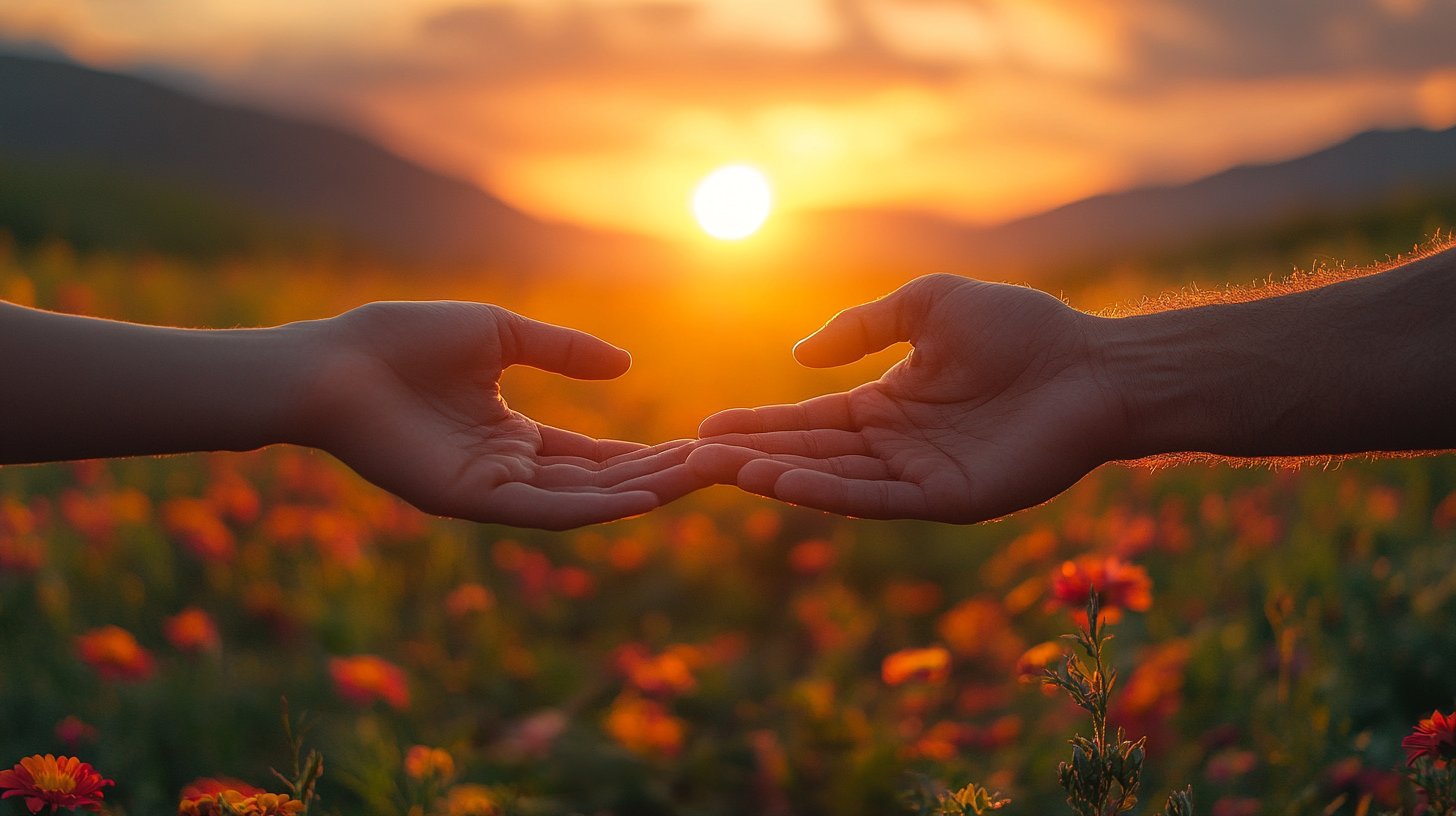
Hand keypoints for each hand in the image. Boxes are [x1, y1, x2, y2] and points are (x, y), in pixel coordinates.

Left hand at [295, 301, 701, 528]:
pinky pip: (546, 511)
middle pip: (598, 482)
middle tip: (720, 466)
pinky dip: (598, 508)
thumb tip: (627, 367)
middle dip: (658, 475)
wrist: (335, 362)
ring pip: (582, 500)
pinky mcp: (471, 500)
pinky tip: (645, 496)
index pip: (591, 454)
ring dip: (643, 491)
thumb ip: (563, 351)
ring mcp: (490, 490)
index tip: (697, 445)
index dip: (643, 451)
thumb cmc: (402, 340)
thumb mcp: (500, 333)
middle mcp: (506, 470)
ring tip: (701, 477)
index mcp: (510, 436)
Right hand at [690, 274, 1124, 522]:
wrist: (1094, 364)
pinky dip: (828, 494)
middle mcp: (897, 447)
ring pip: (835, 480)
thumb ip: (862, 326)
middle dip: (752, 456)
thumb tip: (798, 355)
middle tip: (691, 460)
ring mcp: (920, 477)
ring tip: (724, 472)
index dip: (759, 424)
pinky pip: (877, 499)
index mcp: (890, 405)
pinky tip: (785, 484)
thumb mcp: (927, 306)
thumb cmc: (1022, 329)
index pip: (811, 420)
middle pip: (811, 454)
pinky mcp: (948, 501)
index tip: (705, 429)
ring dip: (779, 477)